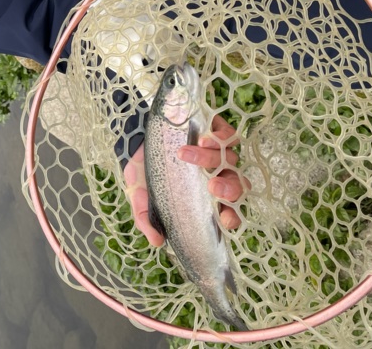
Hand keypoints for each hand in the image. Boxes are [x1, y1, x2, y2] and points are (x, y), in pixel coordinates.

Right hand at [123, 115, 247, 246]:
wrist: (136, 139)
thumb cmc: (144, 171)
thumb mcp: (141, 196)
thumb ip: (147, 218)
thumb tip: (157, 241)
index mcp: (205, 197)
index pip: (228, 211)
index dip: (232, 217)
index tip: (224, 220)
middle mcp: (217, 176)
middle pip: (236, 186)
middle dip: (229, 188)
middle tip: (212, 186)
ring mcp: (219, 153)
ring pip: (230, 161)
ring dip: (213, 159)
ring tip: (189, 154)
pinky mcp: (215, 131)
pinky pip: (228, 137)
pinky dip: (220, 139)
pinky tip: (203, 140)